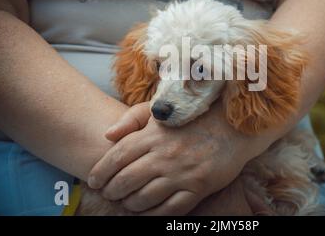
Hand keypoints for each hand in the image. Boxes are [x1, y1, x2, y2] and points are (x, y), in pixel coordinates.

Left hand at [88, 101, 267, 214]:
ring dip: (130, 204)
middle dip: (112, 191)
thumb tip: (108, 135)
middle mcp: (165, 155)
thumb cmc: (192, 117)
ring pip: (144, 198)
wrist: (231, 127)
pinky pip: (169, 209)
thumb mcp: (161, 110)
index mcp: (153, 135)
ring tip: (126, 202)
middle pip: (126, 181)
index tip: (93, 181)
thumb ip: (132, 118)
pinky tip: (147, 212)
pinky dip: (153, 214)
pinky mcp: (197, 187)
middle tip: (109, 194)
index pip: (117, 157)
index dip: (101, 172)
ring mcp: (181, 173)